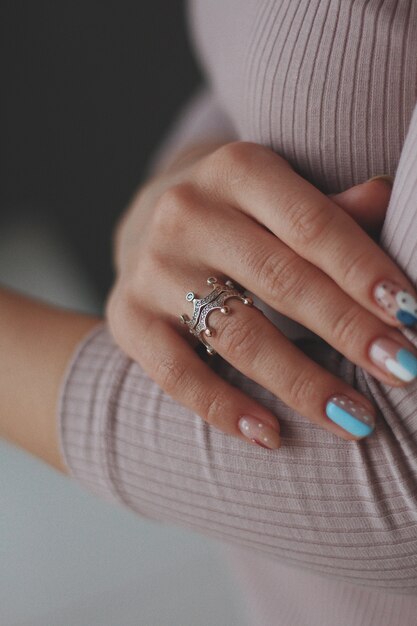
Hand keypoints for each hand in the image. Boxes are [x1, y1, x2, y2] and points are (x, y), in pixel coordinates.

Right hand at [106, 141, 416, 448]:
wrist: (148, 225)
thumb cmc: (235, 216)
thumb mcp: (277, 196)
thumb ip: (328, 208)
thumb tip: (386, 198)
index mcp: (235, 169)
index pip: (312, 224)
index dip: (365, 272)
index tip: (412, 315)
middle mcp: (187, 213)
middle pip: (281, 280)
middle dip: (348, 331)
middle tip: (403, 371)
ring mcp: (151, 268)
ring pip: (236, 334)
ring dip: (301, 382)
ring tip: (355, 419)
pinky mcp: (126, 317)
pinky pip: (177, 374)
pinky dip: (225, 409)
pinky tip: (272, 436)